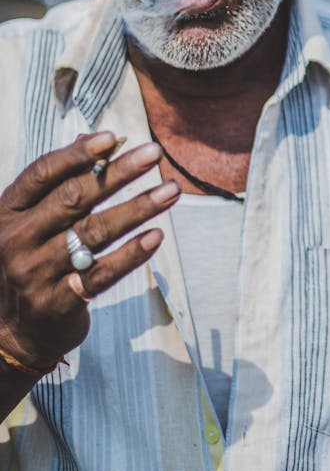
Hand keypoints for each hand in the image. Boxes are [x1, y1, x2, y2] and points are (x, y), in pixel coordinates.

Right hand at [0, 131, 178, 373]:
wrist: (9, 332)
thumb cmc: (31, 261)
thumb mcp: (30, 221)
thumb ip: (61, 183)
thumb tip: (100, 140)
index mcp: (8, 213)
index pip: (42, 174)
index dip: (77, 154)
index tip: (112, 138)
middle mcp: (17, 241)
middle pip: (74, 198)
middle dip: (118, 173)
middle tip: (154, 154)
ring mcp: (36, 273)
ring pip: (94, 233)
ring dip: (137, 208)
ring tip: (171, 191)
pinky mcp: (57, 303)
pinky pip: (101, 274)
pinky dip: (131, 254)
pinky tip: (156, 236)